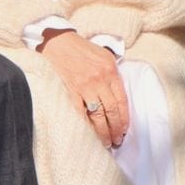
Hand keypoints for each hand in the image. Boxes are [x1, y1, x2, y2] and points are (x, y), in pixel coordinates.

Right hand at [37, 29, 129, 148]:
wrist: (59, 42)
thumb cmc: (82, 48)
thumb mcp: (104, 55)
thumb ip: (113, 73)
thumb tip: (118, 93)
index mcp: (111, 70)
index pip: (122, 100)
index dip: (124, 118)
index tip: (125, 129)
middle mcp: (100, 80)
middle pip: (112, 110)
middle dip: (116, 128)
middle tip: (117, 140)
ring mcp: (85, 86)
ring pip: (98, 115)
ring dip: (103, 131)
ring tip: (106, 142)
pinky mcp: (71, 91)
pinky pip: (80, 112)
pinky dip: (86, 125)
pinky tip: (90, 134)